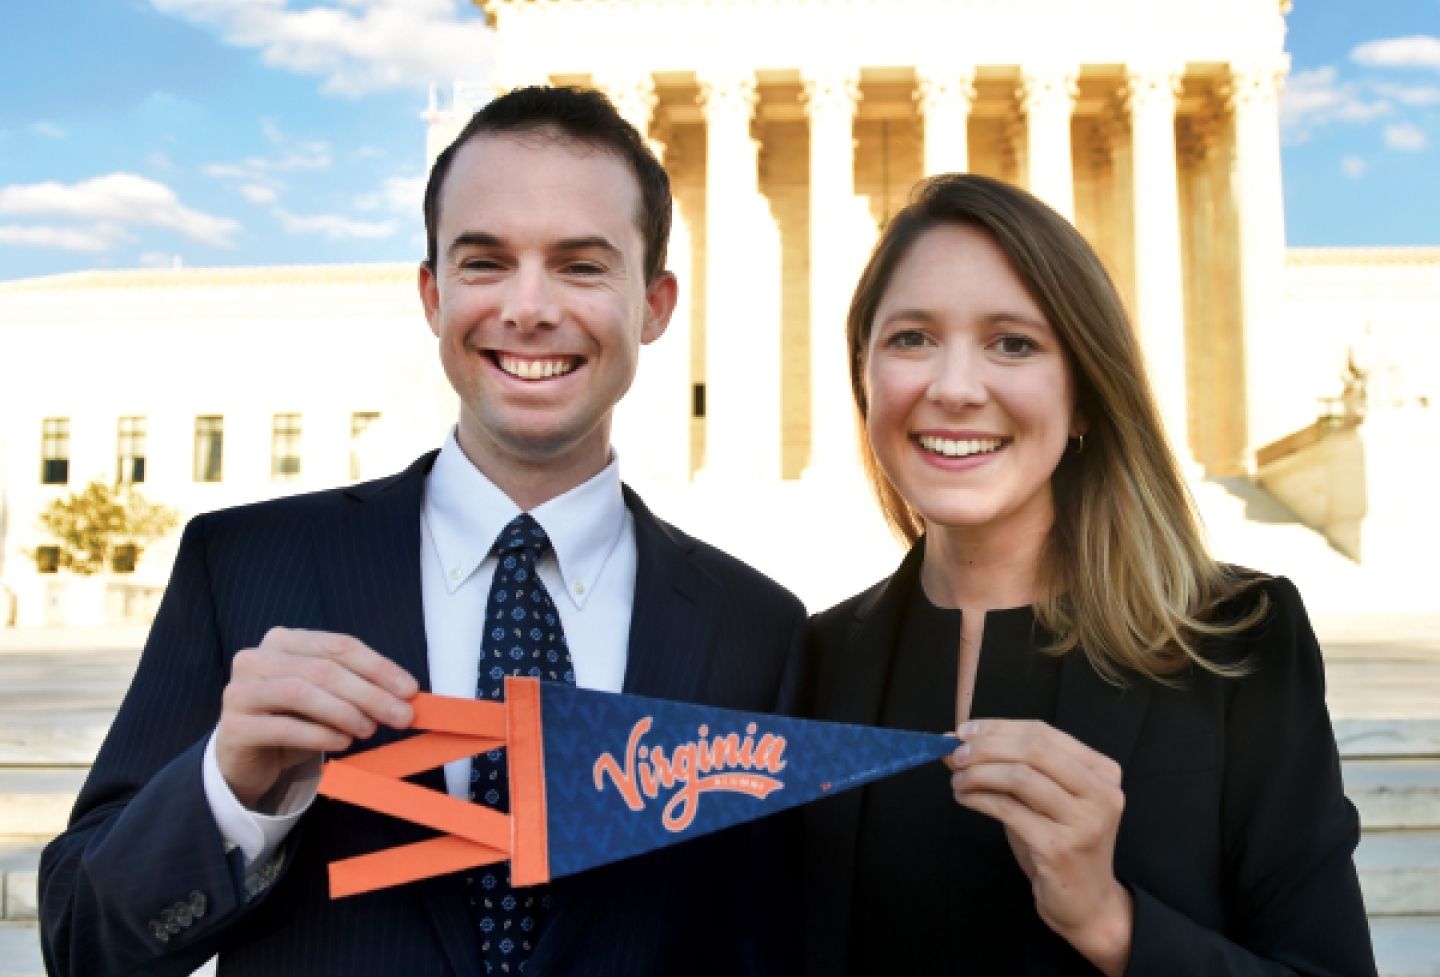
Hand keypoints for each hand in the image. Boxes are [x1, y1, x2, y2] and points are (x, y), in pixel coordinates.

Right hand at [215, 627, 417, 809]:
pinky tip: (342, 743)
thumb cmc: (294, 720)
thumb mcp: (327, 697)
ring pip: (301, 692)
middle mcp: (257, 658)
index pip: (340, 646)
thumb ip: (358, 688)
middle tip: (401, 716)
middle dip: (369, 693)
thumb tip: (404, 696)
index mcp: (284, 641)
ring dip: (345, 712)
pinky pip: (283, 727)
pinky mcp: (233, 726)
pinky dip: (319, 735)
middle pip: (324, 669)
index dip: (379, 667)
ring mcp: (240, 691)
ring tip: (369, 730)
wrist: (248, 759)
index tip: (410, 690)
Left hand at [948, 719, 1132, 976]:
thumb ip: (1010, 767)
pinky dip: (979, 799)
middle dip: (986, 747)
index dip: (998, 727)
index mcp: (1102, 770)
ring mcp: (1083, 820)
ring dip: (978, 774)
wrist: (1086, 901)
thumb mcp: (1041, 798)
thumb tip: (959, 742)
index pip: (1043, 732)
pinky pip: (1009, 809)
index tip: (964, 731)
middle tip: (954, 753)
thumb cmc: (1060, 842)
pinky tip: (964, 798)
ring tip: (958, 781)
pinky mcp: (1060, 846)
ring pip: (1020, 776)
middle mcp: (1100, 791)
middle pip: (1033, 749)